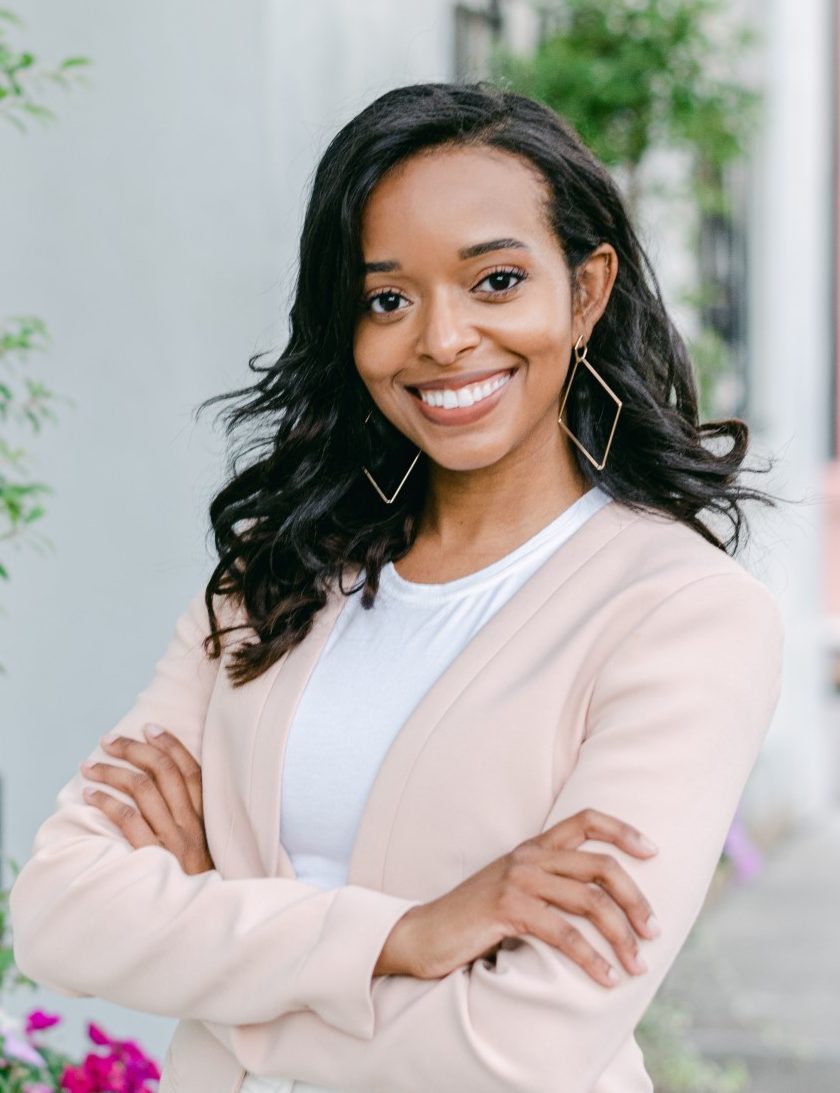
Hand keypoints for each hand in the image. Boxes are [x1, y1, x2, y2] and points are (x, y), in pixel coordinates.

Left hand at [79, 725, 215, 874]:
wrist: (204, 921)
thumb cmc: (200, 880)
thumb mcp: (207, 845)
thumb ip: (194, 818)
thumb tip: (167, 788)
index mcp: (208, 816)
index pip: (191, 769)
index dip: (171, 744)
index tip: (149, 727)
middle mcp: (192, 823)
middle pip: (163, 772)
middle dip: (134, 750)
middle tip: (109, 741)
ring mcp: (173, 839)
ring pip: (142, 790)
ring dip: (112, 773)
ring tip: (90, 767)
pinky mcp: (154, 857)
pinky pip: (129, 821)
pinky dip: (108, 804)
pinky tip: (92, 796)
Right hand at [374, 808, 659, 988]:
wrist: (424, 935)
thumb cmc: (474, 921)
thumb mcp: (515, 892)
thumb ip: (550, 888)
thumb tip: (604, 905)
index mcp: (533, 848)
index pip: (585, 818)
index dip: (623, 829)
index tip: (654, 851)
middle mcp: (528, 857)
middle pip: (600, 865)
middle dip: (635, 899)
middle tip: (654, 932)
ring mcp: (518, 880)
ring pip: (590, 902)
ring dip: (622, 936)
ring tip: (637, 965)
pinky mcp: (508, 909)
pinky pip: (564, 934)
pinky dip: (591, 959)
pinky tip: (606, 977)